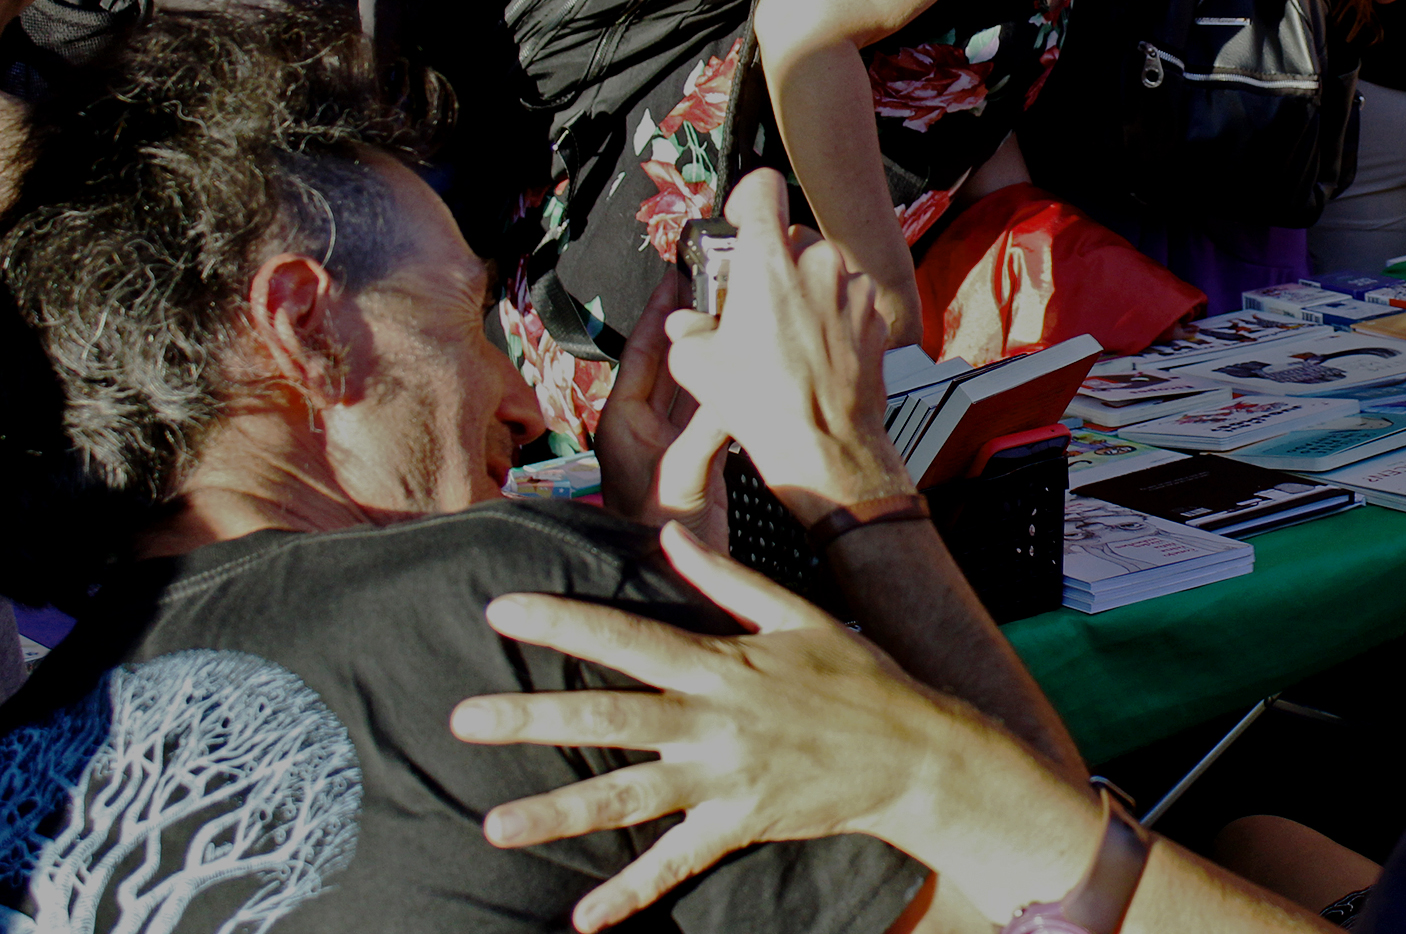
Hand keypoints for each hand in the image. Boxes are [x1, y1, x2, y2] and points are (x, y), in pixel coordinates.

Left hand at [453, 524, 1011, 931]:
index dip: (562, 622)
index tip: (501, 611)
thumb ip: (728, 581)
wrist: (915, 751)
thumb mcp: (797, 614)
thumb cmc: (859, 676)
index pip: (627, 637)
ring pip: (627, 796)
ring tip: (494, 827)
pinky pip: (676, 863)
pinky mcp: (739, 823)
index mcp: (722, 663)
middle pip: (607, 717)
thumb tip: (671, 539)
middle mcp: (713, 720)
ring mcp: (724, 777)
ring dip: (559, 813)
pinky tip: (582, 919)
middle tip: (462, 721)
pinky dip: (630, 893)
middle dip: (531, 719)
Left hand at [594, 268, 731, 547]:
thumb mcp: (680, 479)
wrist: (664, 580)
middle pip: (667, 363)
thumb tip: (734, 393)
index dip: (656, 314)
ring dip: (711, 353)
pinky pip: (712, 409)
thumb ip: (706, 434)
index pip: (638, 353)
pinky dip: (727, 386)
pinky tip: (745, 368)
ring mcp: (671, 443)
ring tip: (732, 318)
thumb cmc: (650, 537)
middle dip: (687, 326)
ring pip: (693, 383)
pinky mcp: (697, 458)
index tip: (672, 278)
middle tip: (710, 288)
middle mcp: (644, 428)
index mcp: (622, 424)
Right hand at [663, 166, 913, 518]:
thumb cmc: (768, 406)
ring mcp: (852, 287)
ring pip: (822, 269)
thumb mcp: (696, 363)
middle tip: (753, 301)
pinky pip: (847, 297)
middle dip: (771, 264)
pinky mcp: (875, 313)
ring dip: (804, 290)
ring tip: (785, 334)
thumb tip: (686, 323)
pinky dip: (831, 312)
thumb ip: (686, 326)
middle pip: (790, 238)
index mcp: (769, 261)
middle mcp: (818, 263)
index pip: (762, 187)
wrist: (824, 444)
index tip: (739, 221)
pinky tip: (813, 347)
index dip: (746, 200)